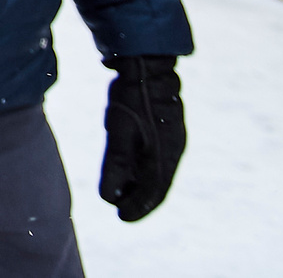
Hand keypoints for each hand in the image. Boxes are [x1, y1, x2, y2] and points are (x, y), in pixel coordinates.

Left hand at [98, 54, 185, 221]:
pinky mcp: (166, 128)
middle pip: (157, 184)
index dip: (138, 207)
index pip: (153, 191)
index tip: (122, 218)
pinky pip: (157, 158)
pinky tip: (131, 169)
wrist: (147, 63)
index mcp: (164, 154)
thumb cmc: (132, 96)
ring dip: (141, 185)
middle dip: (140, 200)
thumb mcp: (119, 131)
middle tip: (122, 212)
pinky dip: (144, 169)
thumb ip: (115, 164)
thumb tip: (109, 197)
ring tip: (124, 195)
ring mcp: (171, 138)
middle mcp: (173, 150)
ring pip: (157, 171)